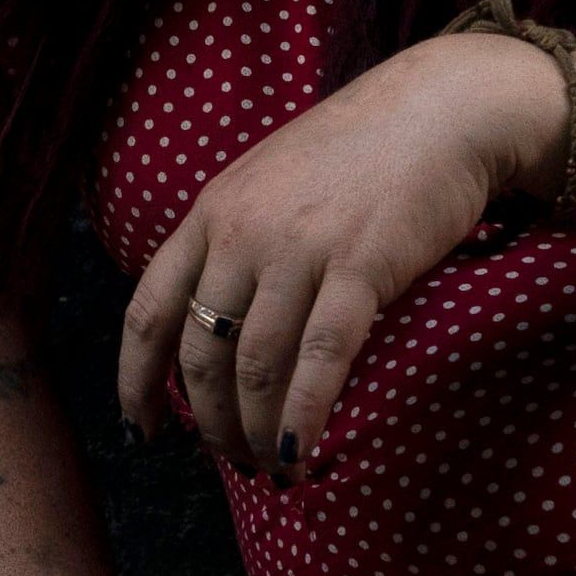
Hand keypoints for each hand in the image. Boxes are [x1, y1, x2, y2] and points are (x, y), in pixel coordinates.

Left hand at [116, 28, 551, 477]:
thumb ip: (235, 240)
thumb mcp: (268, 182)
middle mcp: (241, 234)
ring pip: (256, 366)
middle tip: (230, 458)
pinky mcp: (360, 267)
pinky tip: (301, 453)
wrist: (438, 109)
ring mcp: (299, 249)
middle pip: (201, 353)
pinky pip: (320, 358)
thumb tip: (219, 319)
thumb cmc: (358, 151)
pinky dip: (304, 416)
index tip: (143, 429)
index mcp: (210, 213)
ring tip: (270, 467)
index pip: (149, 311)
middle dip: (209, 421)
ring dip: (257, 431)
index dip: (136, 381)